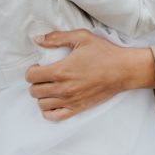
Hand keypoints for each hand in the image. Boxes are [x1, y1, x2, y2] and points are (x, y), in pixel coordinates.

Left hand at [25, 29, 154, 120]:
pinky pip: (55, 116)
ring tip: (50, 87)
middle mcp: (63, 88)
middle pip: (34, 91)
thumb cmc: (103, 52)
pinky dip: (49, 111)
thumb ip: (57, 38)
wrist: (123, 70)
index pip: (32, 76)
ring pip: (42, 104)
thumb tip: (37, 39)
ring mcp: (70, 100)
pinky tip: (53, 101)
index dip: (31, 70)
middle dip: (35, 82)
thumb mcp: (81, 37)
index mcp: (61, 70)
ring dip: (42, 95)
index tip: (39, 66)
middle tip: (44, 75)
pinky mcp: (78, 108)